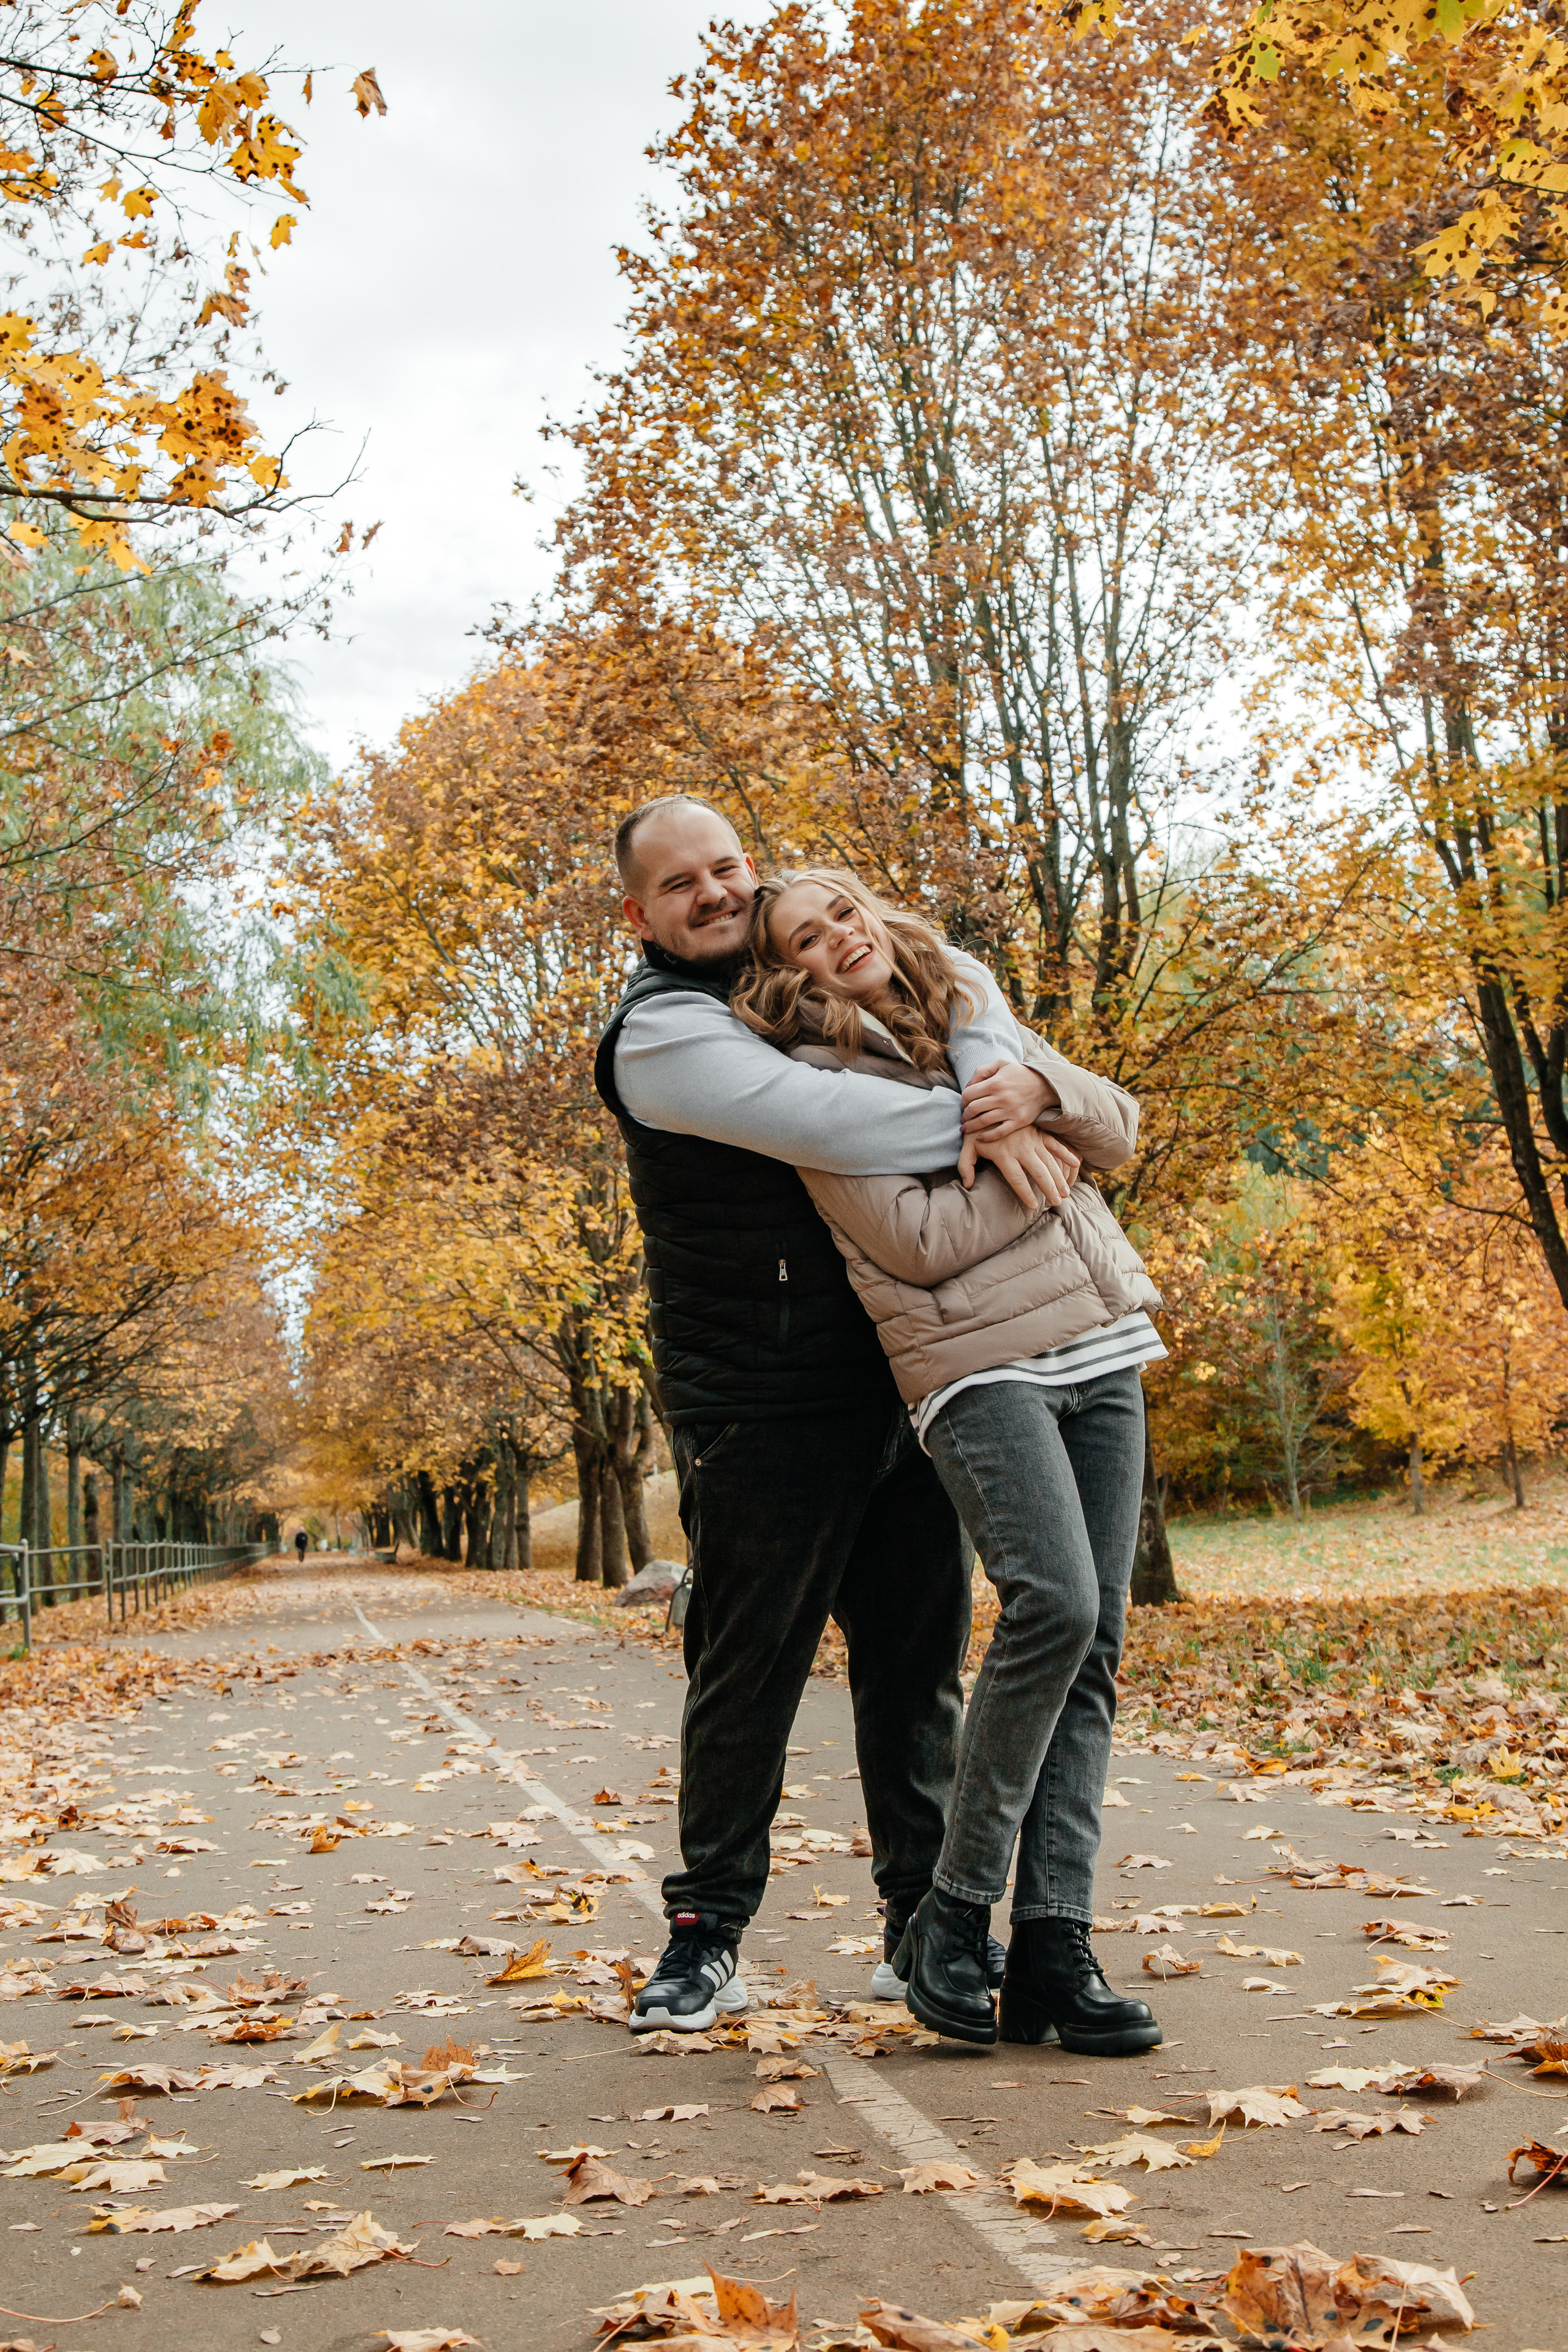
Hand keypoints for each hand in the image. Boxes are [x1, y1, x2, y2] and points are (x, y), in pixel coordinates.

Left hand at [958, 1124, 1077, 1209]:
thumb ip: (966, 1166)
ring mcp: (1032, 1139)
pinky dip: (1066, 1153)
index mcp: (1004, 1155)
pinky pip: (1055, 1144)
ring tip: (1065, 1193)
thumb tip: (968, 1185)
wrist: (988, 1105)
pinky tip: (1076, 1163)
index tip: (1033, 1207)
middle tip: (1056, 1203)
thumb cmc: (977, 1131)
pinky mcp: (1039, 1132)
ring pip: (1049, 1161)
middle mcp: (1021, 1148)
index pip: (1017, 1179)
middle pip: (1038, 1173)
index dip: (1026, 1194)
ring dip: (1059, 1177)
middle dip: (1049, 1190)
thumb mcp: (967, 1148)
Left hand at [960, 1057, 1059, 1139]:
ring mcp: (1010, 1111)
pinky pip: (999, 1133)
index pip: (968, 1095)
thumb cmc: (1020, 1074)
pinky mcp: (1018, 1122)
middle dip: (965, 1115)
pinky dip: (986, 1137)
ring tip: (966, 1129)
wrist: (1045, 1085)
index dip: (962, 1101)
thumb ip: (982, 1071)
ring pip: (982, 1122)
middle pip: (973, 1109)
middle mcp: (1001, 1098)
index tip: (963, 1105)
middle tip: (964, 1118)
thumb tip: (968, 1086)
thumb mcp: (1001, 1064)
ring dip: (970, 1127)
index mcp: (995, 1083)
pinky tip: (979, 1138)